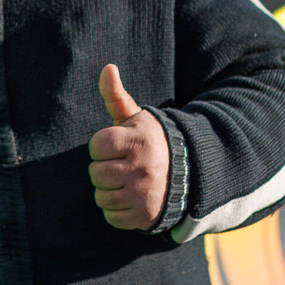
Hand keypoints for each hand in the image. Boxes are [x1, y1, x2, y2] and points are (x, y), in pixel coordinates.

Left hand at [89, 64, 169, 230]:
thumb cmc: (151, 142)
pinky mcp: (144, 216)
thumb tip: (108, 67)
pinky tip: (130, 198)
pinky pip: (111, 217)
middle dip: (104, 168)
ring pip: (101, 197)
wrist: (188, 173)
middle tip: (121, 165)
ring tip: (125, 181)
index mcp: (137, 142)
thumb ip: (116, 96)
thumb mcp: (136, 118)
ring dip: (108, 190)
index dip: (101, 146)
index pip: (97, 146)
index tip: (115, 146)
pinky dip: (116, 210)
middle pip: (96, 173)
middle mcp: (141, 169)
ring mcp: (143, 194)